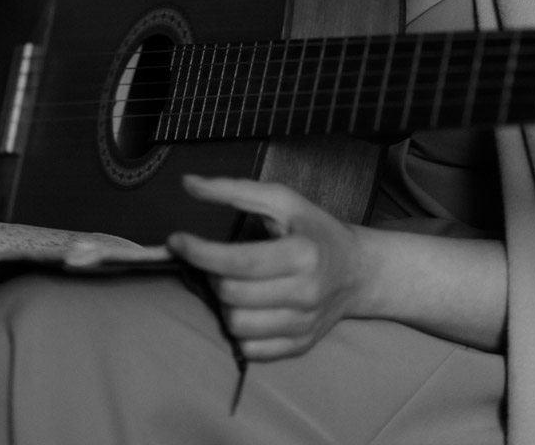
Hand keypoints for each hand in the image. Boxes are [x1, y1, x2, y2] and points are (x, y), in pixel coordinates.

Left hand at [167, 175, 365, 360]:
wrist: (358, 270)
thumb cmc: (315, 229)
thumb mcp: (282, 199)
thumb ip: (234, 190)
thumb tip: (187, 184)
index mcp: (302, 254)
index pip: (239, 261)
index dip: (200, 252)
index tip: (176, 241)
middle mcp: (305, 293)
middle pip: (232, 295)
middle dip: (210, 274)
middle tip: (210, 259)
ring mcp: (303, 325)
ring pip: (236, 326)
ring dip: (221, 303)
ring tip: (230, 281)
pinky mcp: (299, 346)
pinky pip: (250, 350)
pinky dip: (237, 329)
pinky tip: (245, 306)